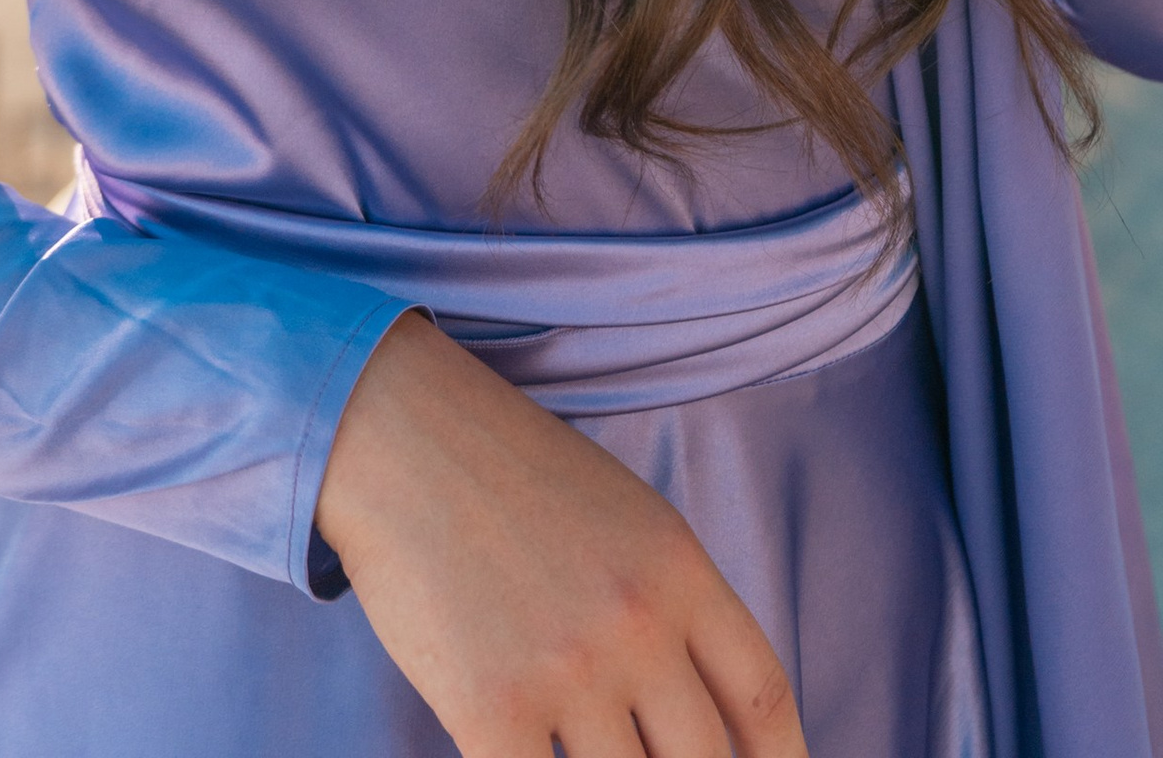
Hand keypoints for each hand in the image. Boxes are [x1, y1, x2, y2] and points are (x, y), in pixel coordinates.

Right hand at [315, 311, 806, 757]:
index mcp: (679, 570)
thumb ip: (676, 609)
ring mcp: (568, 669)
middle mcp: (638, 623)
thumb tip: (720, 722)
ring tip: (586, 752)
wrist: (400, 436)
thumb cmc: (512, 481)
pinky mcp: (492, 709)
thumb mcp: (626, 520)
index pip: (761, 700)